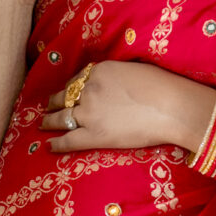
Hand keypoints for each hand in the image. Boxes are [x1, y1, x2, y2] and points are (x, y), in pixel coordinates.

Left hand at [43, 60, 215, 155]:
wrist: (172, 107)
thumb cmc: (163, 86)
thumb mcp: (135, 70)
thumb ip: (117, 77)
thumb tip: (115, 85)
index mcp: (99, 71)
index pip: (79, 79)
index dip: (73, 88)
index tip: (70, 93)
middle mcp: (88, 90)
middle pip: (65, 96)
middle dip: (55, 102)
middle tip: (48, 107)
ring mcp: (89, 113)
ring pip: (60, 118)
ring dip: (49, 121)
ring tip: (43, 124)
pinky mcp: (94, 135)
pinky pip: (68, 140)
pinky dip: (56, 144)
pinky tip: (48, 146)